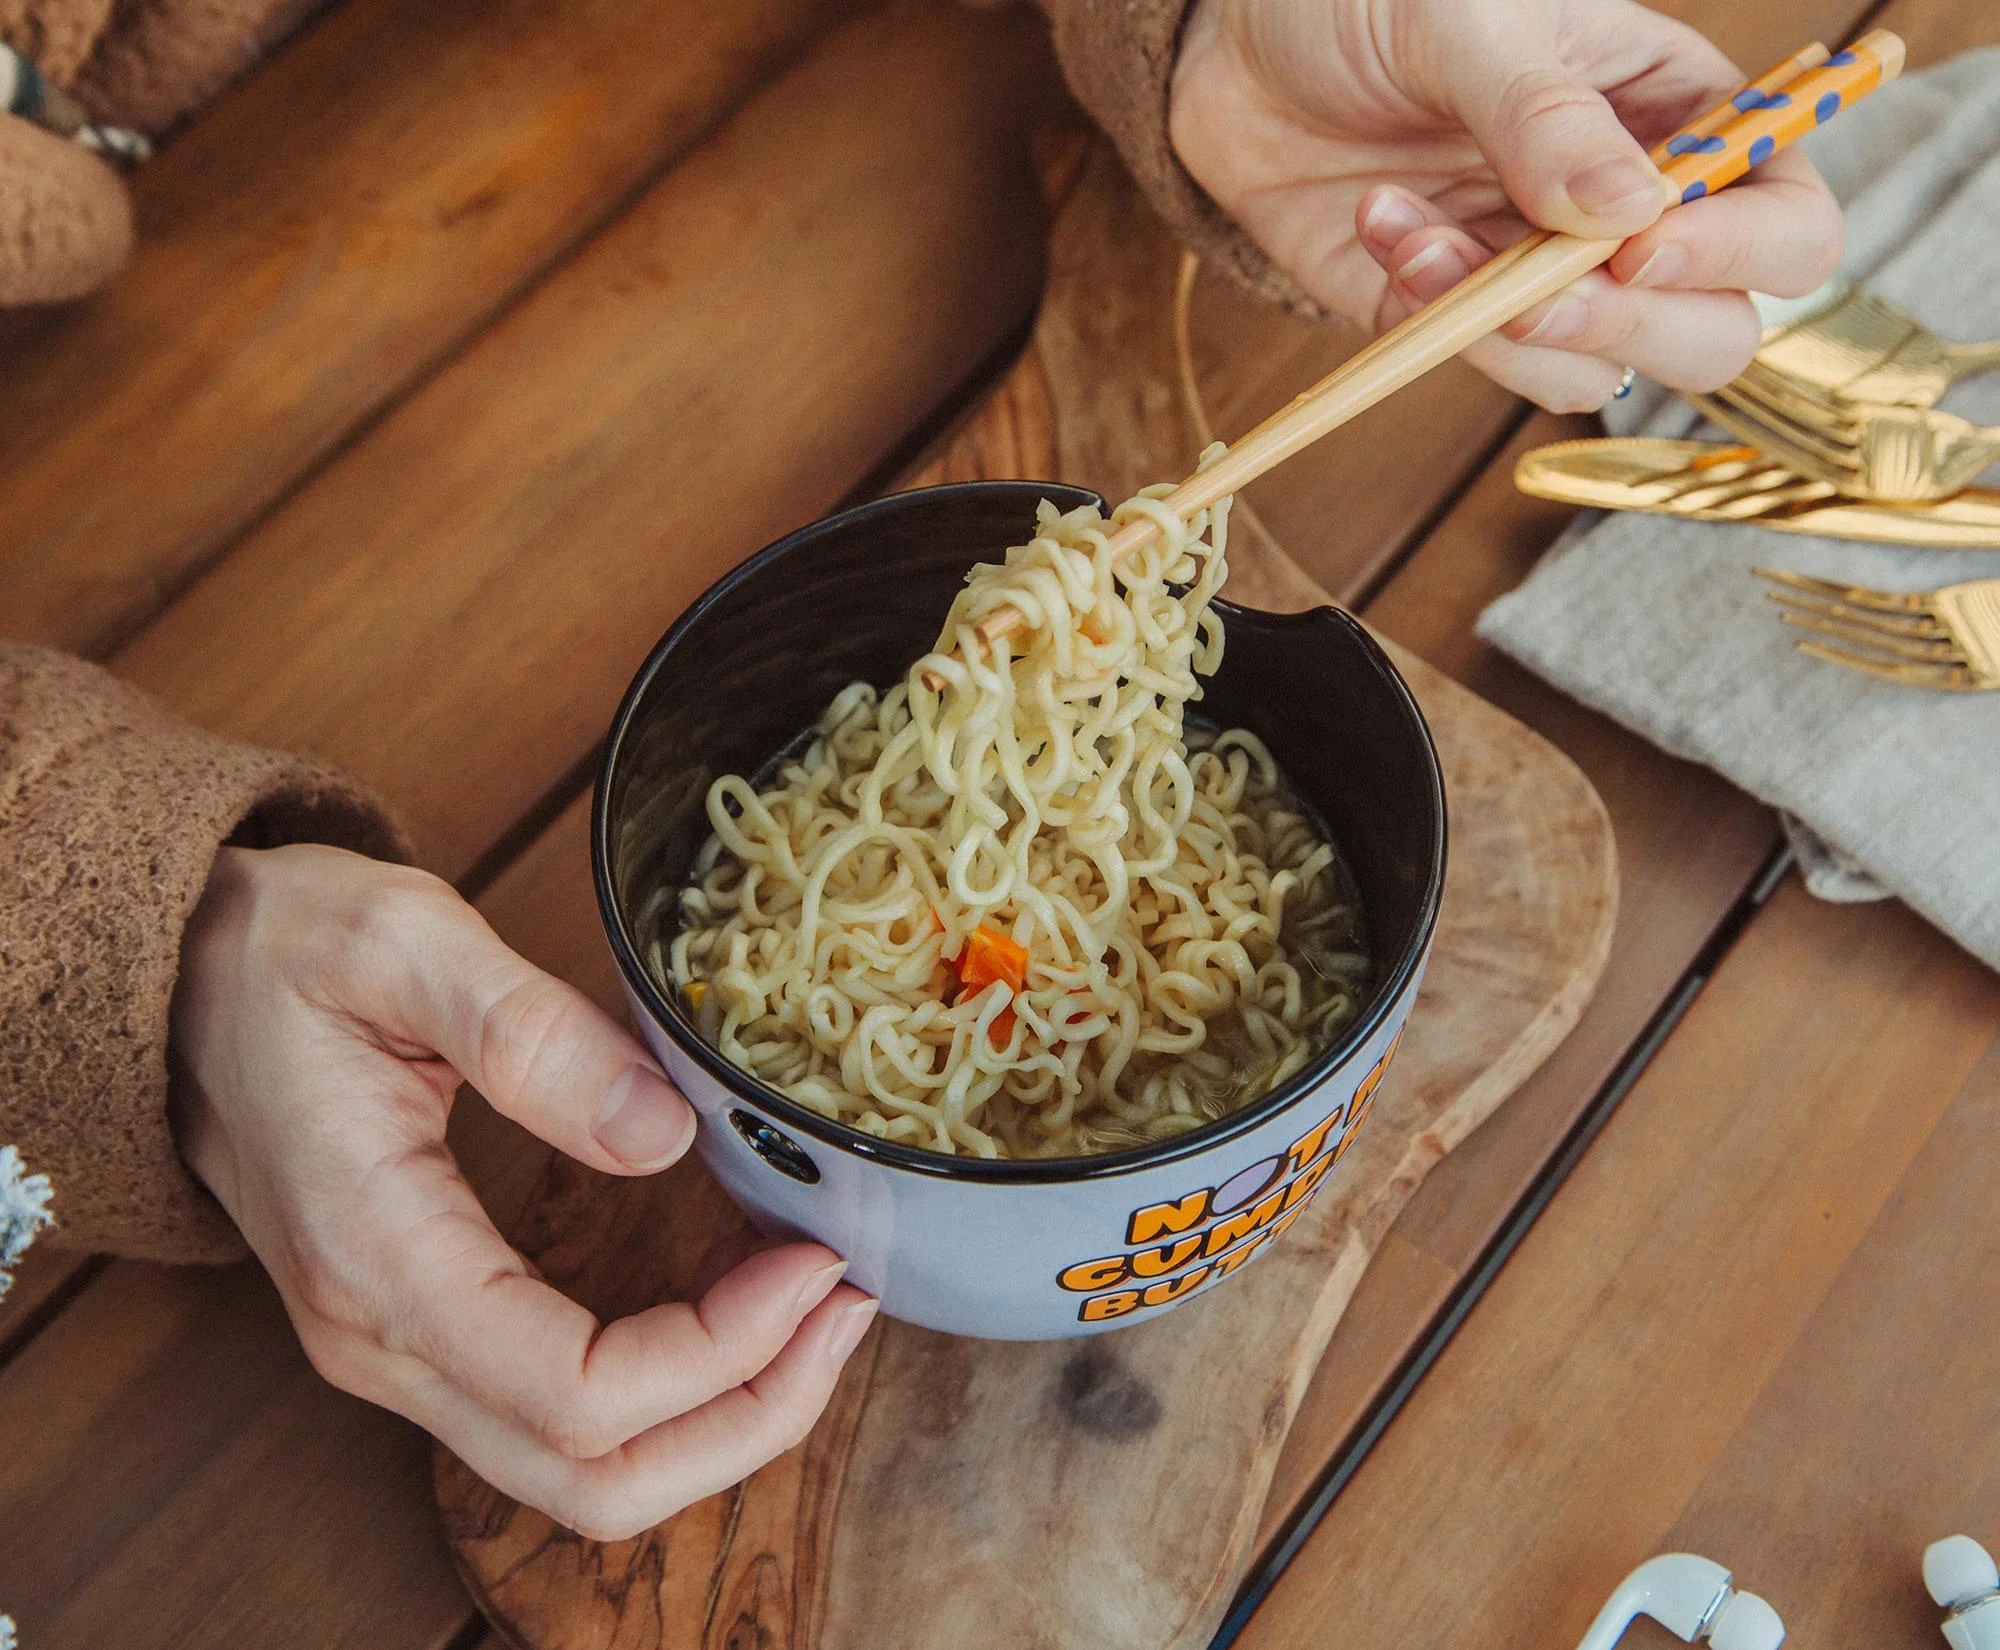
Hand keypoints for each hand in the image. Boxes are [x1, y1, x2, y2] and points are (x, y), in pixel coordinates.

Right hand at [169, 843, 874, 1539]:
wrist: (181, 978)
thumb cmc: (281, 951)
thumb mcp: (399, 941)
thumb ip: (527, 1033)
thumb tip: (663, 1133)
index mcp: (377, 1256)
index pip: (573, 1392)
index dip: (718, 1356)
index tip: (813, 1265)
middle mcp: (381, 1341)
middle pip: (591, 1480)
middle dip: (747, 1418)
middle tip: (846, 1305)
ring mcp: (399, 1351)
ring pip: (580, 1476)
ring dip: (721, 1418)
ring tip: (817, 1309)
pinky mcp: (427, 1330)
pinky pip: (562, 1419)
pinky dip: (673, 1391)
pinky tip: (740, 1306)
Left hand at [1168, 0, 1844, 410]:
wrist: (1244, 49)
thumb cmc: (1370, 2)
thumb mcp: (1464, 20)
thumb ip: (1545, 113)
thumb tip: (1631, 215)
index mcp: (1680, 117)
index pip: (1788, 220)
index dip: (1740, 251)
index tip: (1640, 245)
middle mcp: (1630, 215)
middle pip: (1713, 334)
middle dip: (1627, 325)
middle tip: (1537, 283)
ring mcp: (1545, 280)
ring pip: (1596, 377)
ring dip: (1504, 328)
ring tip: (1412, 231)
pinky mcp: (1459, 323)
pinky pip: (1483, 369)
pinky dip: (1433, 325)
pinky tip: (1381, 232)